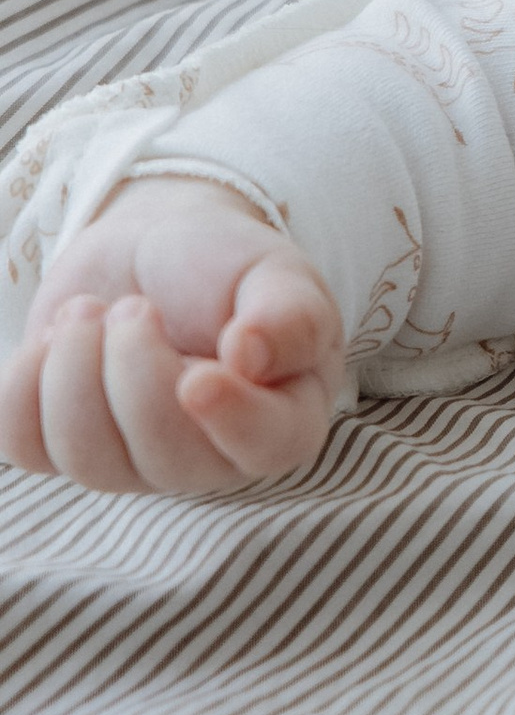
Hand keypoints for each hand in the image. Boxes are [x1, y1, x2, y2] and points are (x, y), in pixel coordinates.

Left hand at [1, 178, 344, 495]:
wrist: (152, 250)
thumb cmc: (225, 267)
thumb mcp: (276, 272)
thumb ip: (289, 313)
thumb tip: (252, 356)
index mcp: (282, 416)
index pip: (268, 447)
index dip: (233, 420)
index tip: (200, 375)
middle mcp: (210, 456)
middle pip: (164, 457)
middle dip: (134, 367)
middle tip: (135, 306)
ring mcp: (133, 463)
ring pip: (86, 460)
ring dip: (74, 368)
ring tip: (90, 312)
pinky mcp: (63, 447)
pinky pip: (24, 447)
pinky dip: (23, 385)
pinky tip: (52, 342)